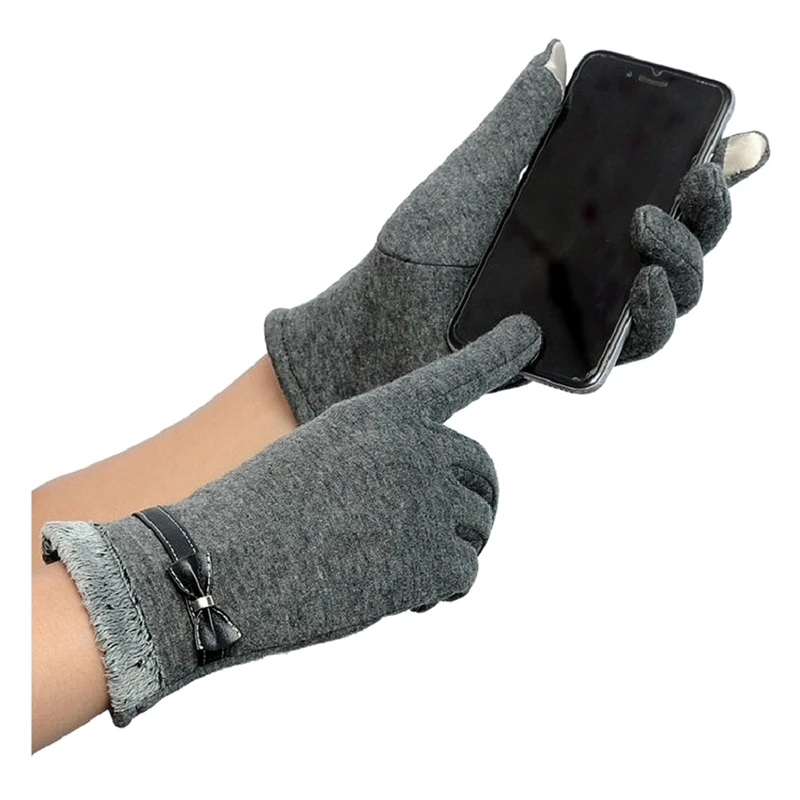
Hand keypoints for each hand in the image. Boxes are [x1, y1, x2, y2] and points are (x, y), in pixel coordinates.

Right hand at [42, 316, 540, 725]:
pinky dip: (438, 587)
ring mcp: (426, 503)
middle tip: (433, 532)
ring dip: (446, 548)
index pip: (454, 375)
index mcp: (380, 412)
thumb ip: (384, 457)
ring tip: (389, 564)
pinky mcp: (429, 562)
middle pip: (481, 470)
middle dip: (467, 501)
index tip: (528, 332)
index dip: (496, 352)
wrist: (217, 567)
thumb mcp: (320, 455)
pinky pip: (465, 571)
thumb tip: (438, 493)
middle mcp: (413, 448)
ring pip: (476, 525)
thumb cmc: (255, 514)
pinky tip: (395, 593)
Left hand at [264, 40, 768, 420]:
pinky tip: (644, 289)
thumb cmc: (420, 250)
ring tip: (653, 239)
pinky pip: (634, 346)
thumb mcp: (473, 174)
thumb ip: (518, 122)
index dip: (713, 171)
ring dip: (686, 265)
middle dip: (707, 213)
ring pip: (674, 296)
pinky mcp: (575, 358)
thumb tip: (554, 54)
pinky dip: (653, 320)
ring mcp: (588, 313)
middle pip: (685, 243)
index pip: (664, 190)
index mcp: (582, 217)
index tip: (739, 144)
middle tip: (695, 182)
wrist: (381, 320)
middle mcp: (596, 265)